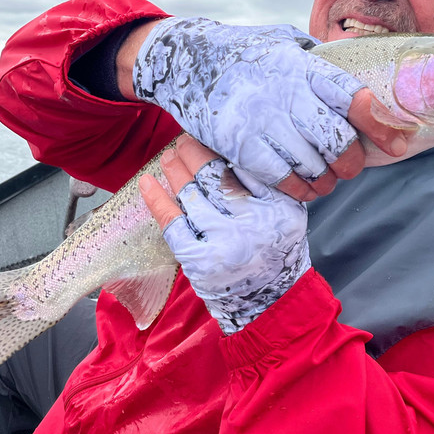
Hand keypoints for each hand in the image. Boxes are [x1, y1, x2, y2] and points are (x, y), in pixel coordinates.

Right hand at [132, 17, 407, 200]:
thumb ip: (318, 60)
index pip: (351, 96)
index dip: (380, 123)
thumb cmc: (244, 53)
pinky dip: (299, 190)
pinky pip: (280, 178)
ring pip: (312, 164)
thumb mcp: (283, 42)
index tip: (399, 142)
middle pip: (336, 139)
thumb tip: (358, 83)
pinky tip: (303, 189)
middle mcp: (284, 91)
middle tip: (352, 167)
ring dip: (327, 180)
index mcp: (301, 66)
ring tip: (327, 180)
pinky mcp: (238, 142)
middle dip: (352, 161)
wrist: (187, 60)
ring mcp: (260, 118)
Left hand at [139, 135, 310, 333]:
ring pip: (191, 193)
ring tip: (170, 157)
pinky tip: (147, 183)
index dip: (220, 145)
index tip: (208, 131)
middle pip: (214, 175)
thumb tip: (227, 148)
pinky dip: (157, 200)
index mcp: (278, 205)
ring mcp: (223, 241)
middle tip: (184, 140)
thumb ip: (264, 183)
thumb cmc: (276, 250)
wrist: (271, 301)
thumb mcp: (286, 212)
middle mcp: (252, 221)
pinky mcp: (199, 259)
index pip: (244, 165)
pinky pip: (172, 223)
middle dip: (194, 153)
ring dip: (175, 170)